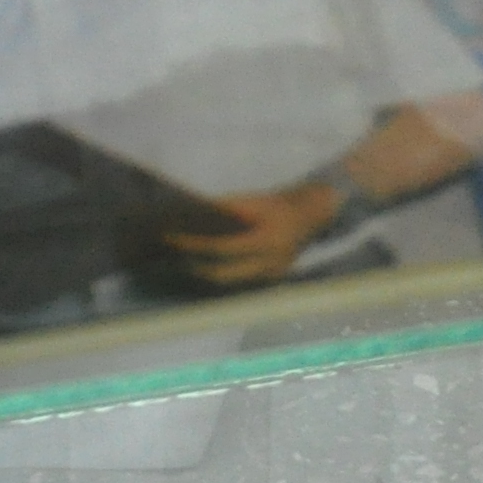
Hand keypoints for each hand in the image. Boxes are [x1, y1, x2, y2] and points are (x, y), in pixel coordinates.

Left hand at [159, 181, 340, 289]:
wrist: (312, 215)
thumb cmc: (280, 204)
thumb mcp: (253, 201)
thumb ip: (226, 209)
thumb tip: (193, 215)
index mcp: (267, 241)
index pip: (222, 248)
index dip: (195, 245)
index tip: (172, 239)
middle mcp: (270, 264)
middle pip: (223, 274)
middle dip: (195, 268)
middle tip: (171, 259)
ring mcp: (271, 275)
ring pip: (230, 281)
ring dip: (205, 274)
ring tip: (181, 264)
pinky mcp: (270, 279)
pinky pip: (239, 280)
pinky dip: (220, 273)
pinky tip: (203, 266)